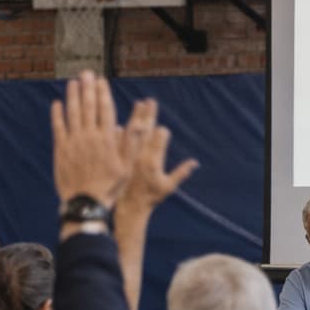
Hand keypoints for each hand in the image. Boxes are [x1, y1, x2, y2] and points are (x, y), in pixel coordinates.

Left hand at [51, 71, 132, 207]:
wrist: (86, 202)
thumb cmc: (110, 186)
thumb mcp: (127, 166)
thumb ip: (132, 143)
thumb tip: (142, 124)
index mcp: (107, 139)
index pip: (105, 109)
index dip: (103, 93)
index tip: (101, 81)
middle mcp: (90, 136)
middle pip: (88, 107)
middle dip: (87, 88)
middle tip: (86, 74)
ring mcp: (74, 142)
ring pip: (72, 113)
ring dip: (72, 96)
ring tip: (73, 83)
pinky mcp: (61, 150)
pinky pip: (58, 127)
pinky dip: (57, 114)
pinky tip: (57, 104)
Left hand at [117, 99, 197, 214]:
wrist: (127, 208)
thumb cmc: (149, 199)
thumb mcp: (168, 188)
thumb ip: (181, 173)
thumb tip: (195, 162)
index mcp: (154, 161)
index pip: (159, 138)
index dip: (162, 133)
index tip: (163, 128)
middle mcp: (140, 156)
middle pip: (146, 130)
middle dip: (149, 115)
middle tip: (151, 101)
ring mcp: (127, 156)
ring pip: (131, 131)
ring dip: (135, 117)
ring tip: (138, 103)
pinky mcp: (116, 159)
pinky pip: (115, 142)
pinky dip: (117, 133)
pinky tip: (119, 124)